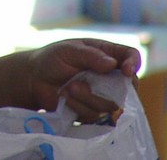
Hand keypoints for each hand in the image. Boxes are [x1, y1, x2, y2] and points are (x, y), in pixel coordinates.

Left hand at [26, 38, 140, 122]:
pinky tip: (66, 98)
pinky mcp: (93, 111)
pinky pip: (96, 116)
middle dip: (107, 88)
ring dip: (87, 97)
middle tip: (80, 82)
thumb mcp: (68, 50)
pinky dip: (79, 106)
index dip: (133, 63)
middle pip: (128, 86)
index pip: (131, 56)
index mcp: (106, 54)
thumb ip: (90, 55)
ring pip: (111, 104)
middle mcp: (109, 75)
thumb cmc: (51, 59)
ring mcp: (103, 94)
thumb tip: (112, 64)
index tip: (126, 71)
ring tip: (68, 87)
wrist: (33, 80)